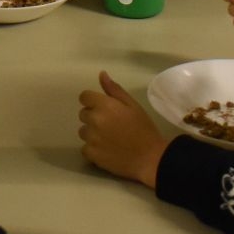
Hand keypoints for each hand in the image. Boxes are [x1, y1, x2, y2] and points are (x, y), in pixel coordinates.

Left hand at [78, 71, 167, 187]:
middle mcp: (94, 120)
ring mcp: (91, 138)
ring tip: (110, 139)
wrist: (150, 158)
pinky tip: (107, 150)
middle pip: (83, 114)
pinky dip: (93, 149)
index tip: (104, 109)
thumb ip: (114, 90)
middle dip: (94, 117)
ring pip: (83, 131)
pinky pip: (84, 148)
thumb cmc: (144, 129)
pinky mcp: (91, 154)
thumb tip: (101, 75)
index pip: (84, 97)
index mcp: (104, 105)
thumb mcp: (133, 105)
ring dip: (92, 133)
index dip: (93, 101)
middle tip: (111, 125)